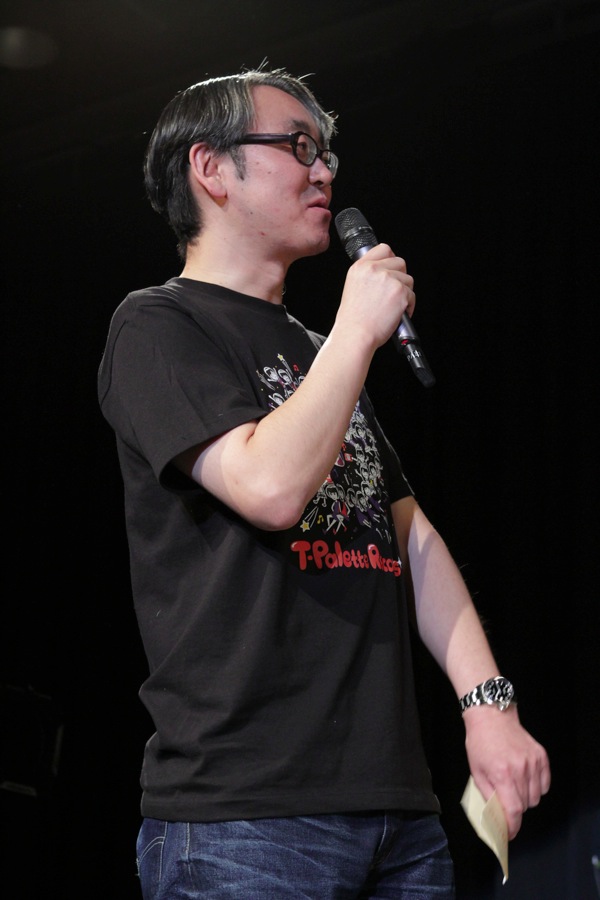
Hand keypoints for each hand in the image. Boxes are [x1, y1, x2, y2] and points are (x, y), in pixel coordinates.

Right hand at [336, 243, 414, 350]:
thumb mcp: (353, 288)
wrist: (356, 335)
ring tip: (393, 307)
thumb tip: (385, 274)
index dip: (390, 259)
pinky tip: (397, 314)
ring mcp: (389, 279)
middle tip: (394, 292)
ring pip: (408, 280)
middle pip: (400, 262)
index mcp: (360, 267)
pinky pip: (412, 296)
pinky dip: (408, 306)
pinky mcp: (400, 292)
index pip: (383, 249)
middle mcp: (374, 269)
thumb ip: (368, 277)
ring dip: (404, 293)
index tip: (392, 269)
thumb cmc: (353, 320)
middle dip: (400, 277)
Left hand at [463, 705, 550, 839]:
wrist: (492, 716)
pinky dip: (537, 787)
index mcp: (502, 774)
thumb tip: (496, 816)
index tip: (509, 833)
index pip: (514, 811)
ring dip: (527, 799)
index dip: (513, 826)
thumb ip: (488, 795)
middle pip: (526, 805)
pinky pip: (545, 784)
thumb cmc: (480, 743)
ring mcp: (533, 762)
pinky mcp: (542, 757)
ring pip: (536, 797)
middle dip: (516, 810)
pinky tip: (526, 780)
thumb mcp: (476, 771)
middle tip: (507, 802)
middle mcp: (520, 770)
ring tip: (515, 787)